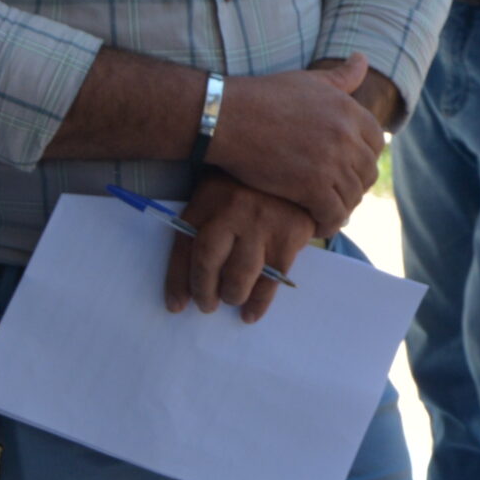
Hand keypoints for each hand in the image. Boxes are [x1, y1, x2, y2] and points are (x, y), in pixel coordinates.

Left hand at [164, 173, 312, 323]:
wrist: (303, 167)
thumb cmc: (254, 189)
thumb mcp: (223, 194)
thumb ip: (207, 224)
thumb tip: (191, 279)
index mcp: (208, 197)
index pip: (184, 243)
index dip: (177, 279)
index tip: (176, 304)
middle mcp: (232, 208)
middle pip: (207, 260)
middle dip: (204, 291)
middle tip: (207, 305)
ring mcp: (262, 222)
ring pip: (238, 275)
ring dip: (231, 296)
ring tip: (231, 299)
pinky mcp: (290, 235)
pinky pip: (271, 279)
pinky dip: (259, 302)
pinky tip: (251, 312)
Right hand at [205, 54, 383, 232]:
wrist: (227, 117)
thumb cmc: (264, 96)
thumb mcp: (309, 80)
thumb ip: (341, 77)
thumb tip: (362, 59)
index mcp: (349, 110)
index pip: (377, 142)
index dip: (365, 157)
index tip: (351, 168)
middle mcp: (346, 135)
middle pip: (367, 171)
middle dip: (356, 185)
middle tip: (340, 194)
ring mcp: (331, 161)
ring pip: (352, 195)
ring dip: (343, 207)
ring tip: (329, 211)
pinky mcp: (311, 186)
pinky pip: (333, 213)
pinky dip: (329, 223)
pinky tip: (318, 224)